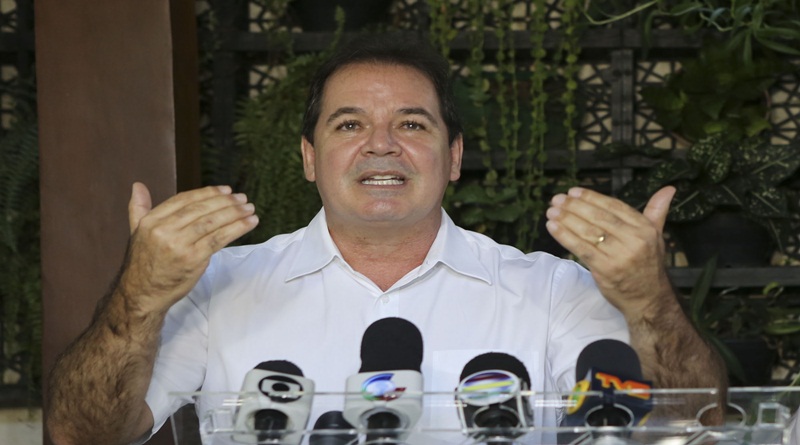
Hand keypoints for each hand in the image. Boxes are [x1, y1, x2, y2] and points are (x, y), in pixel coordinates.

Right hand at [120, 182, 258, 314]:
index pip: (184, 200)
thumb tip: (138, 185)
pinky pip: (219, 239)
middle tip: (243, 198)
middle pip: (200, 209)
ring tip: (249, 209)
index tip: (226, 190)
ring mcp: (179, 245)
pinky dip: (237, 229)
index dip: (207, 193)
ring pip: (211, 223)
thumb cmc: (144, 264)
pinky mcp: (193, 259)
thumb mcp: (136, 232)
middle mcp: (163, 231)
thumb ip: (138, 208)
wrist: (143, 295)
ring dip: (235, 213)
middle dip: (225, 202)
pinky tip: (249, 223)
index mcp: (151, 221)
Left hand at [545, 186, 675, 317]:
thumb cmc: (648, 265)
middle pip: (599, 218)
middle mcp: (634, 241)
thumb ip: (657, 211)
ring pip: (588, 232)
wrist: (649, 300)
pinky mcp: (605, 270)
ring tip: (551, 211)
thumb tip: (669, 188)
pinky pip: (581, 249)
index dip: (592, 198)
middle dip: (575, 206)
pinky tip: (553, 227)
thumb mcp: (656, 236)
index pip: (614, 207)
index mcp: (645, 229)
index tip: (574, 191)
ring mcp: (619, 256)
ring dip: (566, 219)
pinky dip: (565, 237)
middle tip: (557, 199)